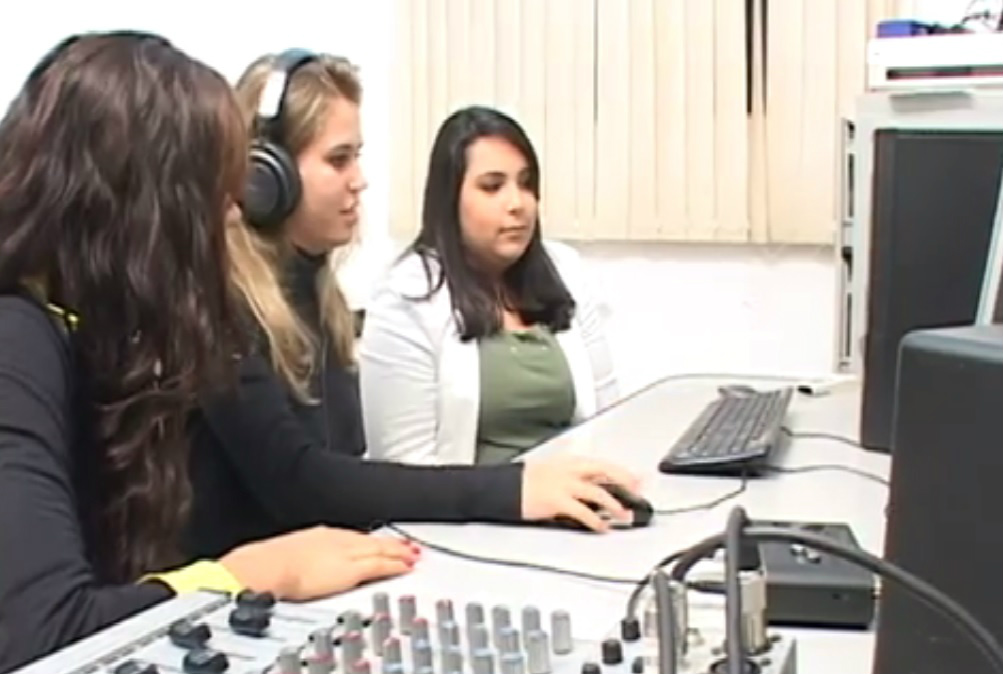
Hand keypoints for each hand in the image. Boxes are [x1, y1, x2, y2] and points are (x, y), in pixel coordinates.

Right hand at [220, 526, 418, 600]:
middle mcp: (337, 539)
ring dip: (399, 552)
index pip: (353, 536)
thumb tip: (294, 563)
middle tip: (408, 545)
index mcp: (321, 534)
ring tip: (413, 555)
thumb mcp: (289, 551)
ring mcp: (347, 552)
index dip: (370, 541)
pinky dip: (395, 565)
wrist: (267, 567)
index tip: (381, 543)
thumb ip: (301, 555)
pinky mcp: (352, 569)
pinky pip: (380, 566)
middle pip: (371, 539)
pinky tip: (405, 566)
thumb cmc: (269, 563)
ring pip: (381, 549)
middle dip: (391, 543)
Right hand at [519, 455, 641, 531]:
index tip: (637, 479)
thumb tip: (593, 487)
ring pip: (597, 492)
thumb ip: (574, 476)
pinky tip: (601, 527)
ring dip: (614, 505)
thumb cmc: (525, 482)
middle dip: (625, 481)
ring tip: (623, 514)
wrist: (504, 488)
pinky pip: (582, 511)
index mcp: (569, 461)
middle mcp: (569, 469)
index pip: (602, 464)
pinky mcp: (557, 500)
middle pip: (605, 472)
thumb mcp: (553, 471)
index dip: (622, 472)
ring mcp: (563, 484)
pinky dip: (595, 520)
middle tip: (638, 492)